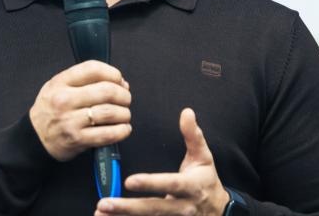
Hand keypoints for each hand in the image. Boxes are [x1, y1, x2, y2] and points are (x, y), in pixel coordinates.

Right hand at [29, 60, 131, 161]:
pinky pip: (107, 134)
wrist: (34, 137)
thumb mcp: (57, 86)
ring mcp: (70, 120)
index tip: (119, 80)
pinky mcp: (77, 139)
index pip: (93, 69)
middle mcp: (64, 100)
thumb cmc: (50, 110)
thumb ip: (83, 80)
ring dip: (124, 114)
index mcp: (61, 82)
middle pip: (107, 91)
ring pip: (110, 112)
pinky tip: (123, 129)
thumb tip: (119, 83)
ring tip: (124, 115)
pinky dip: (121, 131)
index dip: (113, 73)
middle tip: (125, 99)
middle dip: (124, 95)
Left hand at [95, 108, 228, 215]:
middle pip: (154, 208)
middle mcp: (182, 206)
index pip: (170, 184)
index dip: (151, 183)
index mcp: (191, 187)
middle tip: (104, 203)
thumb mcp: (204, 157)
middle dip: (128, 207)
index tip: (130, 181)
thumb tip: (187, 112)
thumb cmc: (205, 179)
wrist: (218, 210)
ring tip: (100, 213)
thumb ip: (193, 135)